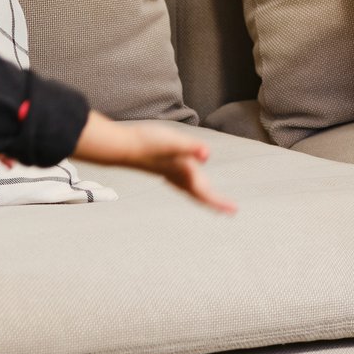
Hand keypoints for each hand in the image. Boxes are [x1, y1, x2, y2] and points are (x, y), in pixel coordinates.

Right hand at [74, 113, 235, 213]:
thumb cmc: (146, 143)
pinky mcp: (161, 166)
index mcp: (183, 172)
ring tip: (211, 199)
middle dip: (214, 202)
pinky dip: (190, 183)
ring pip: (190, 188)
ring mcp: (168, 172)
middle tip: (229, 210)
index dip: (220, 201)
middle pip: (199, 193)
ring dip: (202, 195)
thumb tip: (206, 154)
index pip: (205, 192)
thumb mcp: (172, 142)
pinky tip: (186, 177)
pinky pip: (181, 180)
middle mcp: (176, 175)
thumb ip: (190, 147)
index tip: (234, 211)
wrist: (120, 145)